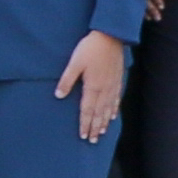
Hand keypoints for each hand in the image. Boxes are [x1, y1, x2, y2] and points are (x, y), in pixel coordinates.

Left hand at [56, 27, 127, 143]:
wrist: (111, 36)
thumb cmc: (90, 48)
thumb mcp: (75, 62)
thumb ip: (67, 80)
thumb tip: (58, 96)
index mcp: (92, 87)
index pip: (87, 111)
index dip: (85, 124)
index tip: (83, 136)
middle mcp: (104, 90)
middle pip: (98, 113)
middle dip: (95, 128)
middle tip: (92, 140)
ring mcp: (112, 86)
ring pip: (108, 109)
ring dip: (104, 122)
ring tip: (102, 133)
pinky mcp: (118, 80)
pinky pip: (116, 99)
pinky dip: (114, 110)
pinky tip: (113, 116)